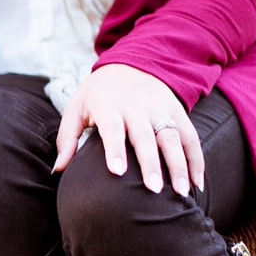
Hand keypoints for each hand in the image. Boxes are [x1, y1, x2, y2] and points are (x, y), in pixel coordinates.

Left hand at [52, 64, 204, 195]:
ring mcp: (161, 108)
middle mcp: (137, 106)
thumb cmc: (98, 93)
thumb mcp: (76, 107)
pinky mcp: (178, 111)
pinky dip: (196, 160)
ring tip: (181, 193)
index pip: (112, 128)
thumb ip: (67, 138)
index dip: (115, 149)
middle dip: (150, 164)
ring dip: (179, 166)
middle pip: (145, 137)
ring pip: (172, 138)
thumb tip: (59, 169)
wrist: (133, 62)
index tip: (118, 172)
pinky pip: (191, 137)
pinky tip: (197, 184)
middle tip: (152, 190)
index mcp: (108, 105)